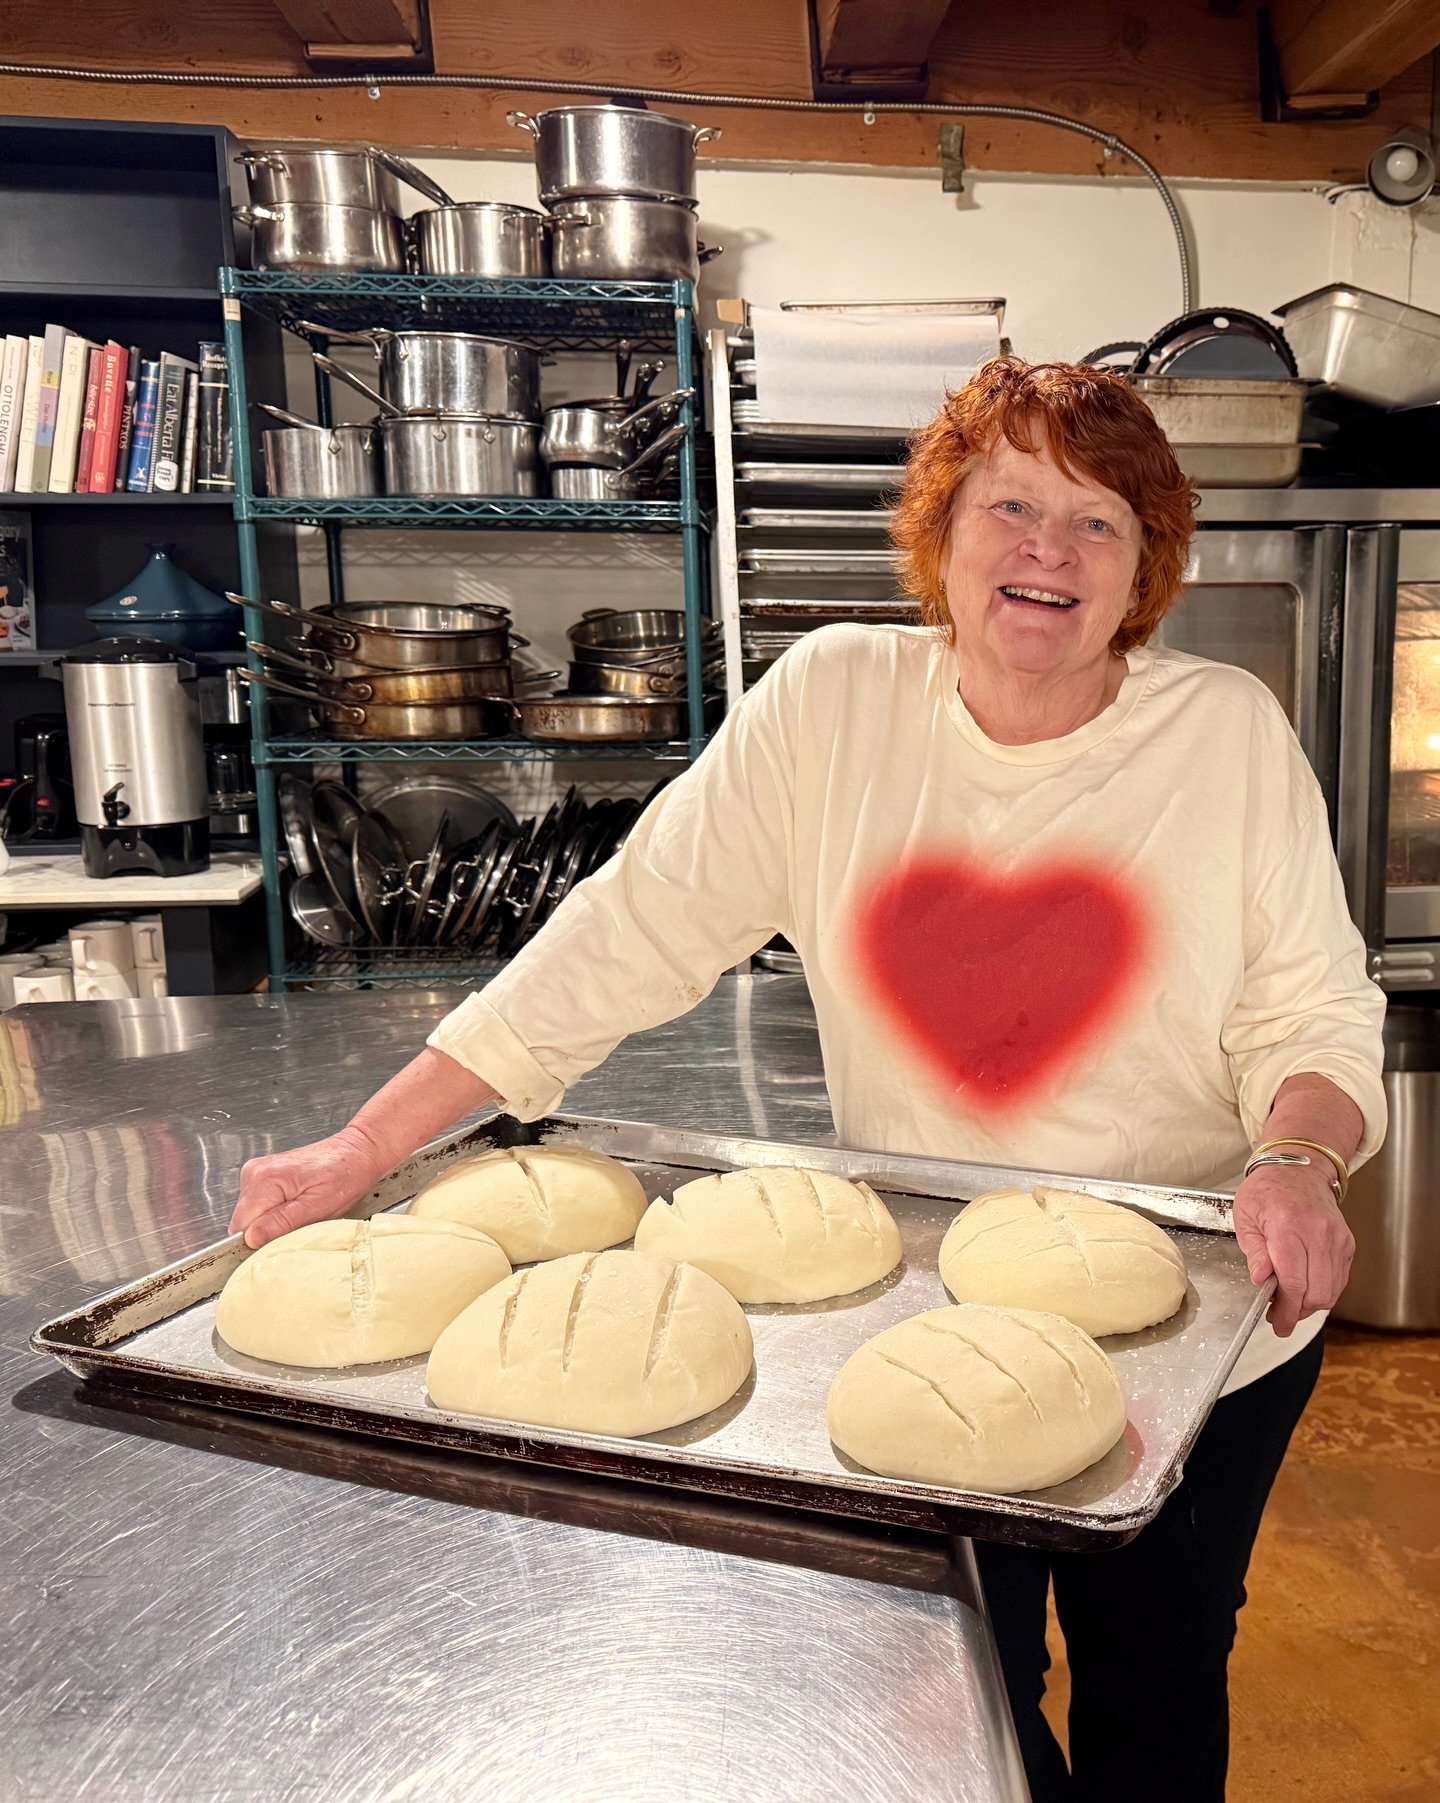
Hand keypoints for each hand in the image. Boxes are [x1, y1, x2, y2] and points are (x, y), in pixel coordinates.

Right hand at [228, 1125, 391, 1249]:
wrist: (357, 1153)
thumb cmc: (345, 1175)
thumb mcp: (317, 1207)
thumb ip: (281, 1223)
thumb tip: (251, 1239)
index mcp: (264, 1180)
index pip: (241, 1228)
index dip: (261, 1241)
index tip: (284, 1238)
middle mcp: (254, 1173)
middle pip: (245, 1223)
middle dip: (269, 1232)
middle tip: (300, 1224)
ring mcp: (257, 1174)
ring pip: (253, 1218)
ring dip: (274, 1224)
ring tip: (302, 1212)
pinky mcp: (264, 1177)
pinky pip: (261, 1208)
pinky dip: (277, 1214)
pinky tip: (297, 1206)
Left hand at [1231, 1161, 1354, 1336]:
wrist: (1299, 1168)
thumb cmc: (1267, 1191)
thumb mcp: (1246, 1217)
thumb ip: (1255, 1253)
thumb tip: (1262, 1281)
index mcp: (1288, 1226)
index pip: (1294, 1282)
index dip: (1286, 1310)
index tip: (1278, 1323)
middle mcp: (1318, 1233)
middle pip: (1317, 1292)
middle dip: (1297, 1312)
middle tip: (1279, 1316)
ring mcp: (1337, 1239)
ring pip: (1331, 1290)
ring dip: (1311, 1304)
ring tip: (1290, 1302)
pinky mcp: (1347, 1243)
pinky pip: (1339, 1279)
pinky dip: (1324, 1291)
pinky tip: (1305, 1289)